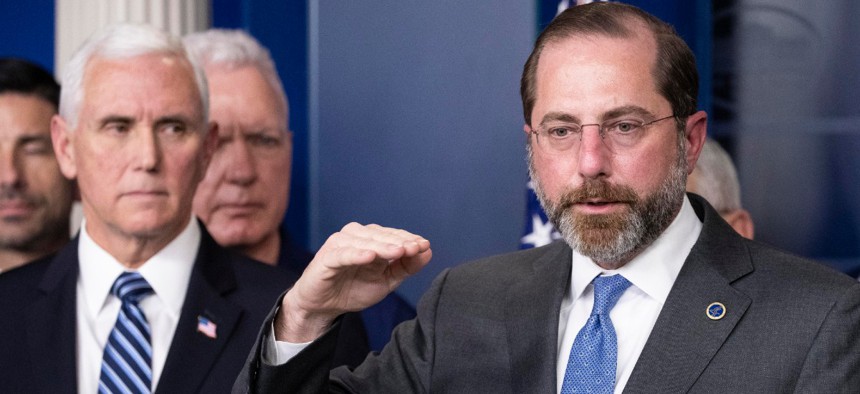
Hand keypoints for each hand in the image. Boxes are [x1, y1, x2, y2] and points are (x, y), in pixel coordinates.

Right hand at [275, 223, 430, 341]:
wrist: (324, 306)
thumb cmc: (354, 289)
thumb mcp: (386, 281)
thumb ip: (406, 267)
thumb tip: (428, 252)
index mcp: (371, 239)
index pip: (393, 235)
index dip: (409, 240)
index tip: (425, 246)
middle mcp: (356, 237)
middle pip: (381, 236)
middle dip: (400, 242)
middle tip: (416, 248)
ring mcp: (340, 245)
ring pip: (365, 242)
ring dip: (382, 246)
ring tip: (399, 251)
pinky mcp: (326, 257)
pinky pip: (343, 254)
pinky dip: (356, 254)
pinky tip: (369, 256)